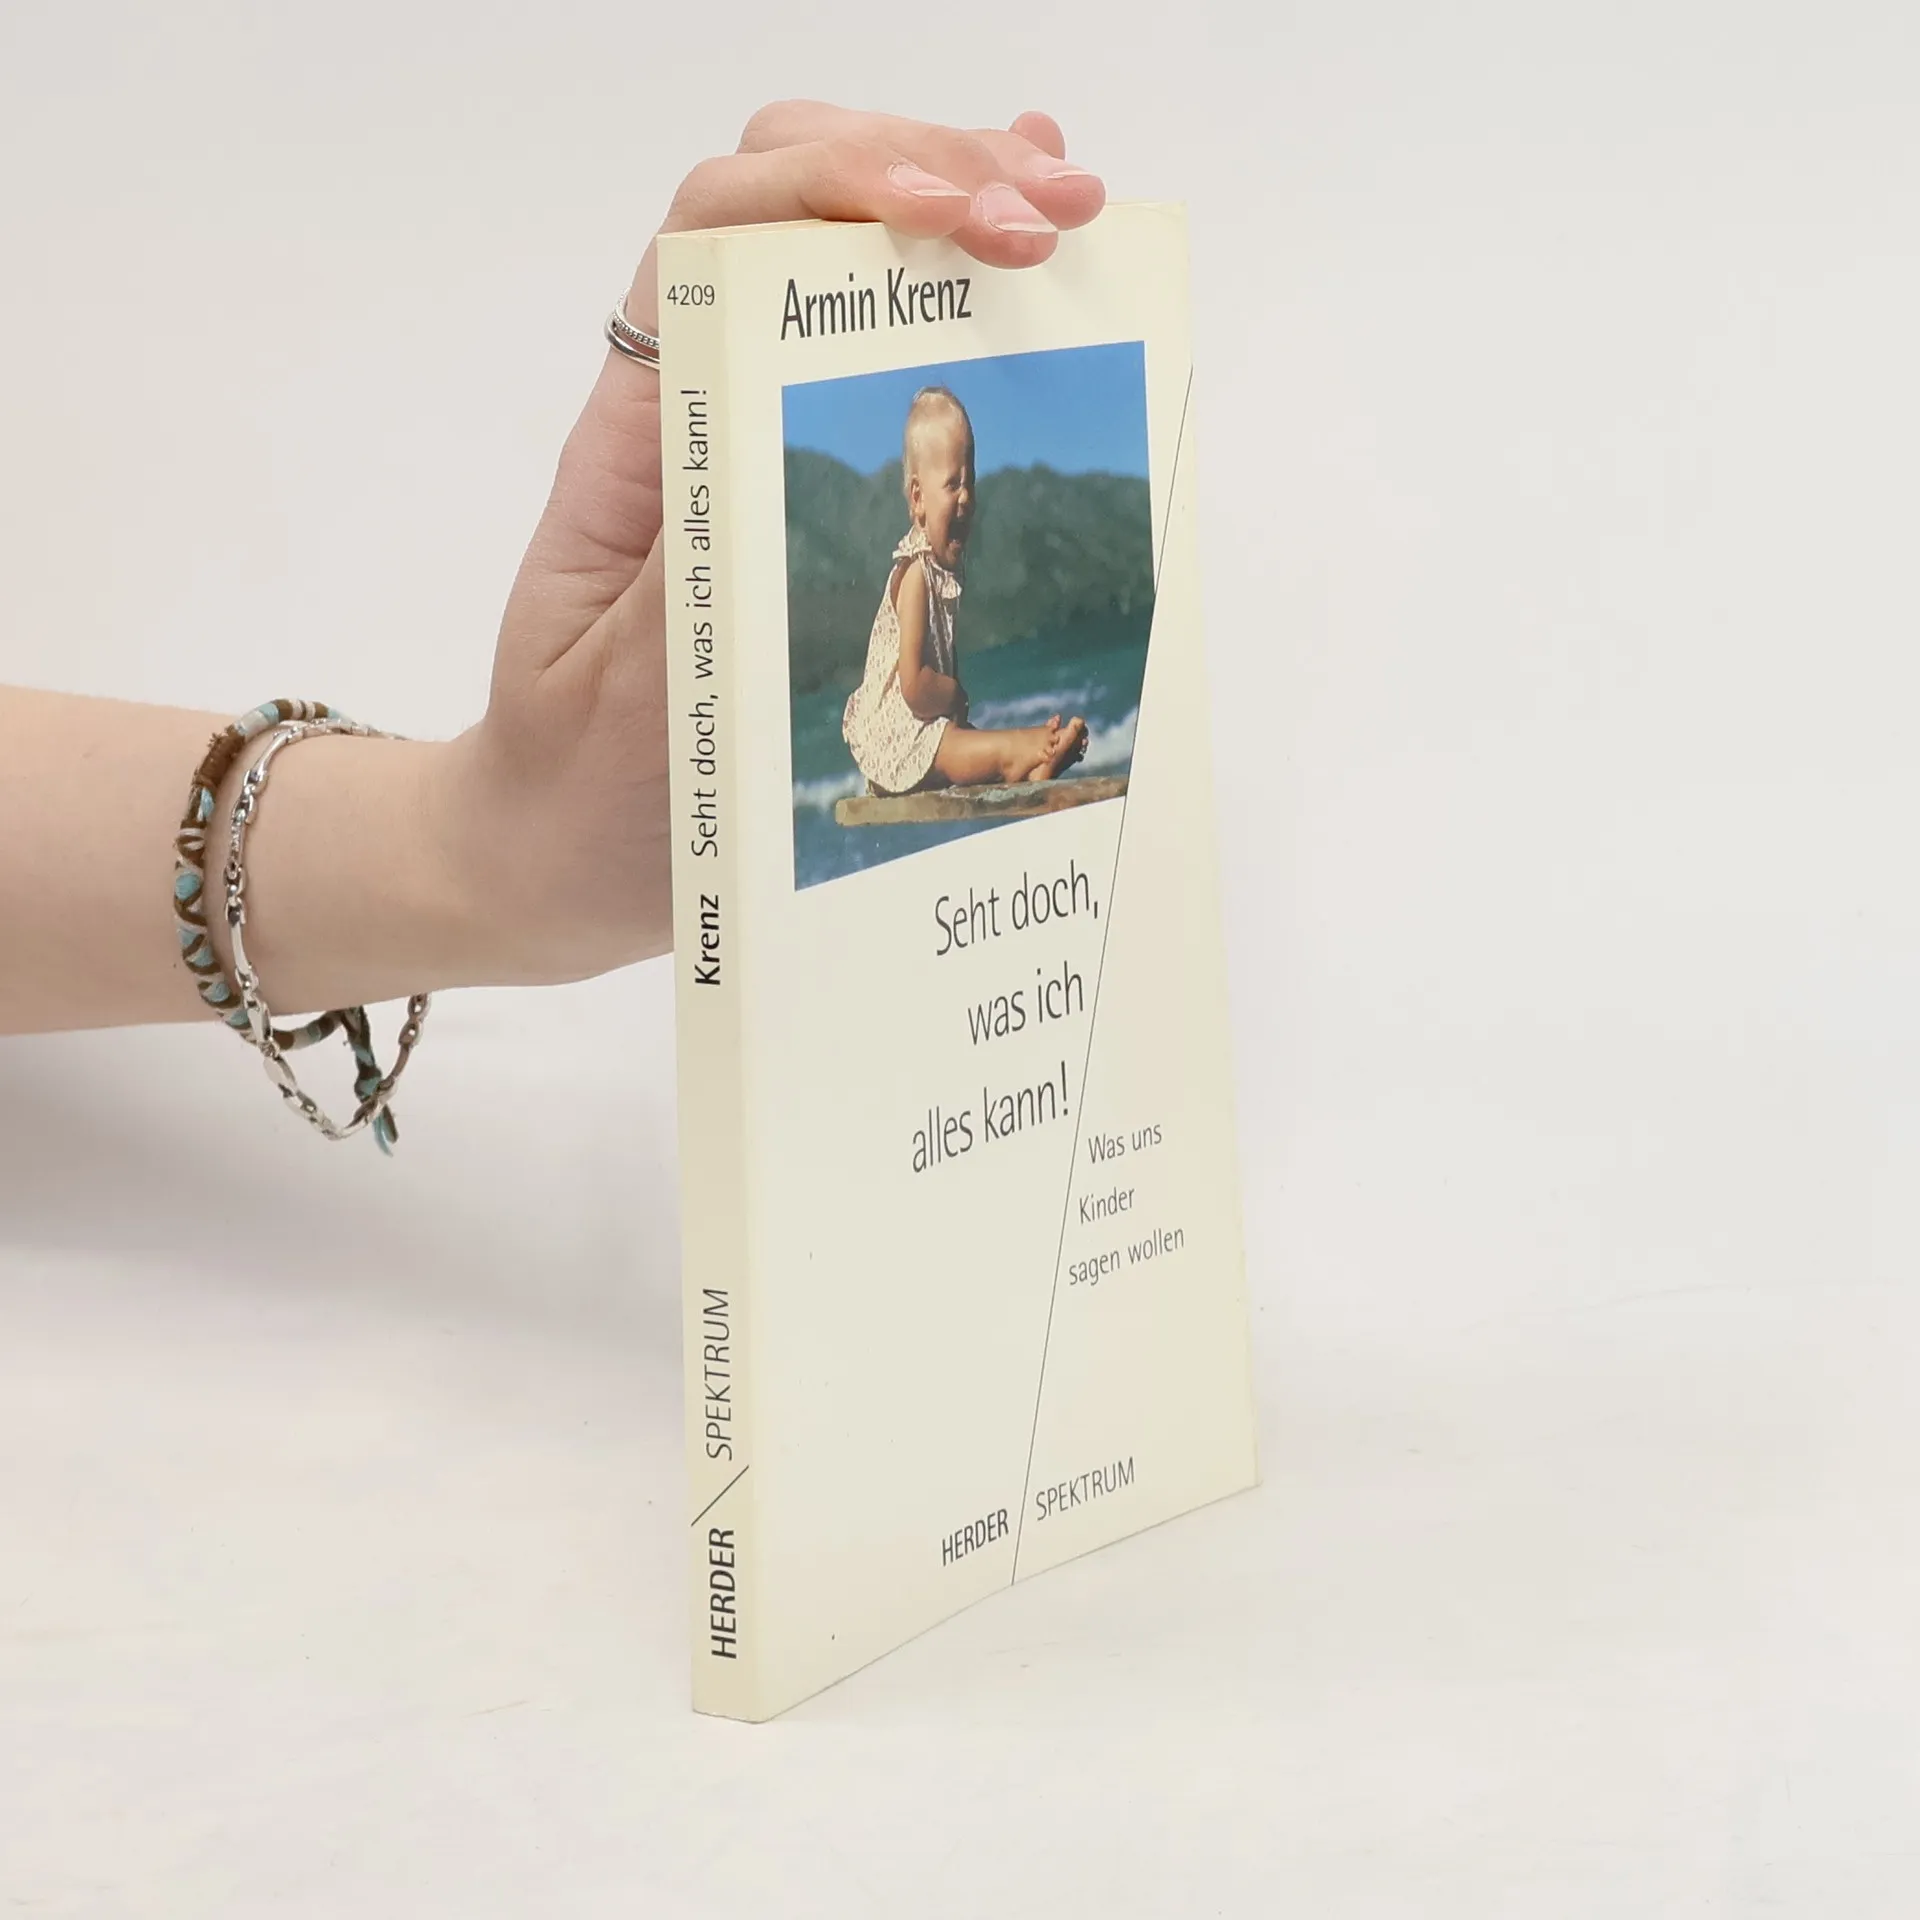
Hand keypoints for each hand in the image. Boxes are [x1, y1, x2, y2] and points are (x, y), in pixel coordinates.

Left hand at [446, 102, 1104, 984]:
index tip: (961, 220)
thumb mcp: (641, 694)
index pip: (719, 235)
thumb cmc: (581, 787)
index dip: (839, 187)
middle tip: (1054, 210)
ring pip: (833, 258)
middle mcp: (690, 411)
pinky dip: (949, 284)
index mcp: (638, 441)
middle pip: (787, 203)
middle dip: (925, 168)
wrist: (551, 857)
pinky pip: (871, 364)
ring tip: (1066, 208)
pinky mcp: (798, 489)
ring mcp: (746, 439)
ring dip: (952, 204)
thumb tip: (815, 457)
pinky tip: (1028, 253)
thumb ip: (713, 576)